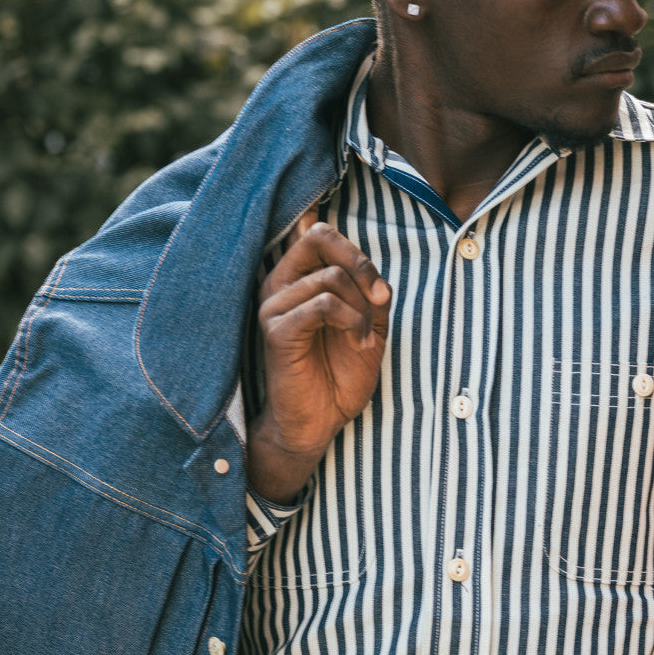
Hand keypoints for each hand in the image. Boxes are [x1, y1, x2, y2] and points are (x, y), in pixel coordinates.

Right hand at [246, 208, 391, 503]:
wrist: (320, 423)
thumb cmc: (340, 376)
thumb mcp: (369, 327)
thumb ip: (369, 293)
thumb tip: (370, 270)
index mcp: (298, 279)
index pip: (319, 231)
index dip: (356, 251)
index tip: (379, 293)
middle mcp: (279, 284)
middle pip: (318, 235)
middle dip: (360, 263)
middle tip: (379, 299)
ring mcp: (274, 305)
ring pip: (329, 276)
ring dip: (361, 309)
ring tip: (364, 339)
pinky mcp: (276, 330)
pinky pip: (321, 303)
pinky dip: (350, 321)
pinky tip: (357, 343)